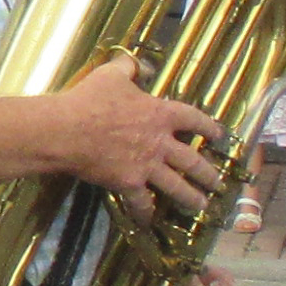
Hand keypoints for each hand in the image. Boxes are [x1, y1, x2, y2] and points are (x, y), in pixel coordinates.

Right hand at [48, 55, 223, 213]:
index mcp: (161, 114)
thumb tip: (142, 64)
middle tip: (218, 184)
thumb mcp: (112, 74)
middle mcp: (160, 142)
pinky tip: (149, 221)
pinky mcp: (129, 183)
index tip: (219, 136)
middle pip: (192, 160)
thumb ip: (130, 68)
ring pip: (176, 186)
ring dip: (191, 198)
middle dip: (208, 174)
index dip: (209, 127)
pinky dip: (145, 213)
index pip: (194, 119)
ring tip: (201, 207)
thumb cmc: (90, 99)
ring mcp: (146, 165)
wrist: (67, 130)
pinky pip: (141, 202)